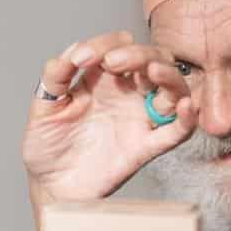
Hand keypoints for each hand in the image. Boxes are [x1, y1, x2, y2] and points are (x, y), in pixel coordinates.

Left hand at [22, 31, 197, 201]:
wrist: (50, 186)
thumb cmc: (47, 147)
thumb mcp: (43, 107)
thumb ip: (54, 78)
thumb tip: (71, 52)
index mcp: (101, 79)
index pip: (117, 47)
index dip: (103, 44)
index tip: (81, 59)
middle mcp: (126, 94)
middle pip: (152, 59)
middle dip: (139, 53)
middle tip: (113, 61)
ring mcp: (138, 119)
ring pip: (172, 88)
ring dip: (169, 74)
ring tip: (152, 71)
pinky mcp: (145, 147)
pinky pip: (176, 131)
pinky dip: (187, 119)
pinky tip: (185, 106)